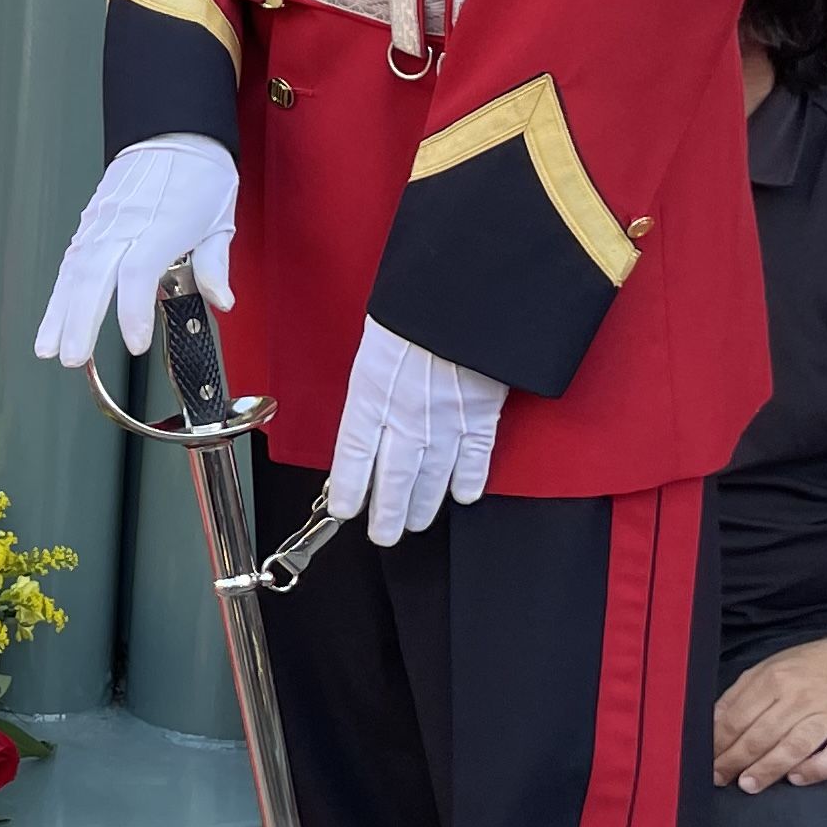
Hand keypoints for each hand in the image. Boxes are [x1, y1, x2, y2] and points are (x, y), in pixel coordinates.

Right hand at [35, 134, 238, 364]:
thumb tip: (220, 300)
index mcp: (163, 224)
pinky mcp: (91, 221)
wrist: (172, 129)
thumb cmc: (198, 172)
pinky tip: (53, 316)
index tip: (136, 343)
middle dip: (80, 322)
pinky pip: (71, 260)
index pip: (138, 273)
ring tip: (48, 347)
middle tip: (72, 358)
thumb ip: (214, 264)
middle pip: (94, 277)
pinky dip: (59, 291)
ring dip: (59, 312)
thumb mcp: (220, 219)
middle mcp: (126, 223)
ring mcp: (103, 221)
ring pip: (74, 271)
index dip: (132, 311)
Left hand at [324, 317, 505, 543]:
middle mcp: (406, 414)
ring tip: (415, 523)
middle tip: (384, 535)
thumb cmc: (413, 309)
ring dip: (424, 503)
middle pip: (394, 475)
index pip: (353, 454)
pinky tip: (464, 497)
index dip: (349, 487)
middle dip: (388, 511)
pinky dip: (470, 479)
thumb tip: (369, 415)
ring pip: (433, 475)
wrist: (464, 292)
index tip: (344, 510)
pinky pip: (476, 455)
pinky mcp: (483, 412)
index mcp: (371, 392)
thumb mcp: (375, 344)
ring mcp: (447, 418)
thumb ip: (373, 384)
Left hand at [713, 637, 826, 793]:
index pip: (739, 717)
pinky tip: (797, 778)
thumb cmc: (813, 667)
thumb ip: (741, 693)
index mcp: (774, 680)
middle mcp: (801, 697)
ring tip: (749, 784)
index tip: (707, 759)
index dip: (719, 741)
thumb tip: (713, 721)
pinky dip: (816, 768)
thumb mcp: (770, 668)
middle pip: (762, 734)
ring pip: (794, 745)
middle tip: (720, 777)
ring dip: (769, 767)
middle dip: (736, 759)